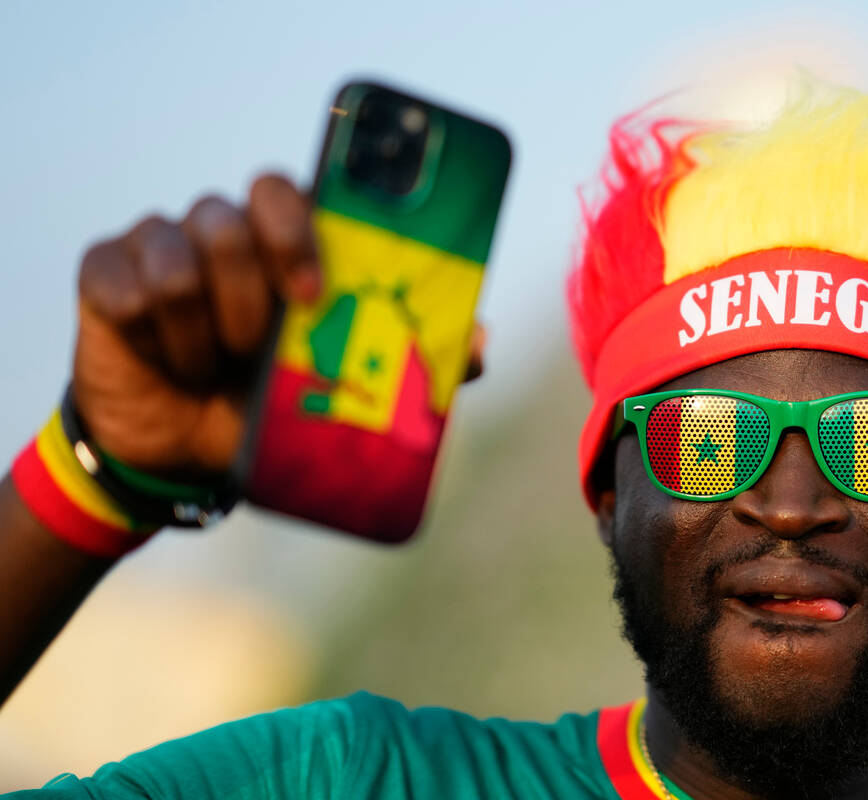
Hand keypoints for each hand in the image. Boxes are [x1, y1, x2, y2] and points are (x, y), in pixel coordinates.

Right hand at [72, 174, 485, 477]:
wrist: (185, 451)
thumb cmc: (269, 403)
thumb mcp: (339, 387)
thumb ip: (408, 359)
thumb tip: (479, 343)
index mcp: (282, 242)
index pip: (290, 188)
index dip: (300, 226)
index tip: (315, 290)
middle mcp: (222, 229)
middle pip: (231, 216)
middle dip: (249, 294)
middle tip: (258, 348)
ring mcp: (159, 244)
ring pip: (177, 256)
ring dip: (201, 332)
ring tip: (210, 368)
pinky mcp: (106, 273)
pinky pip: (125, 286)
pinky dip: (152, 339)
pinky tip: (165, 363)